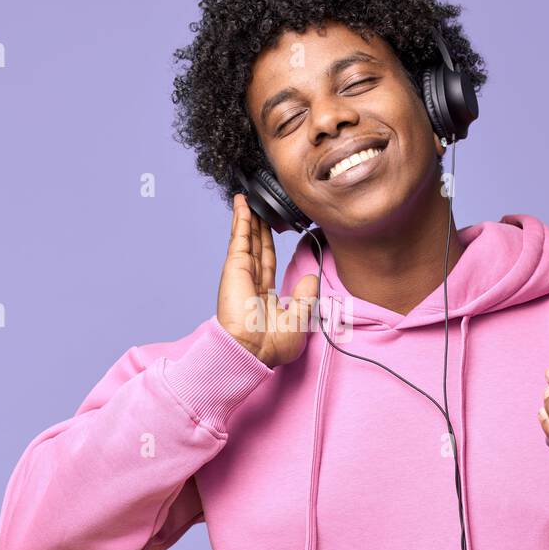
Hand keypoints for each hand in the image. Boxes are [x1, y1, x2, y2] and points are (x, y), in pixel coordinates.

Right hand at [217, 193, 319, 368]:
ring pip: (247, 238)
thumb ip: (306, 296)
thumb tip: (313, 277)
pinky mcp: (235, 267)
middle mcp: (251, 281)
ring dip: (247, 217)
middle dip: (257, 225)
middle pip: (255, 244)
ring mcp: (241, 273)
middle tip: (258, 205)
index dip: (267, 241)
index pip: (267, 260)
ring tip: (248, 198)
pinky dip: (240, 219)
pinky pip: (240, 238)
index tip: (271, 226)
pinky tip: (242, 203)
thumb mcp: (299, 319)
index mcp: (263, 294)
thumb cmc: (271, 346)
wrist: (252, 351)